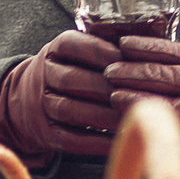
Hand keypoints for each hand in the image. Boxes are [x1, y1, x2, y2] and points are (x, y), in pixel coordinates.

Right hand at [0, 31, 124, 164]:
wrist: (31, 99)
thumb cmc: (73, 69)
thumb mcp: (81, 51)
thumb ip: (109, 43)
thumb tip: (148, 36)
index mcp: (54, 50)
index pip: (71, 45)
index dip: (99, 51)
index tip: (127, 58)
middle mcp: (43, 76)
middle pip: (70, 79)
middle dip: (104, 87)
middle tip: (134, 92)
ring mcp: (41, 106)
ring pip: (69, 110)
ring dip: (102, 116)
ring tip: (130, 118)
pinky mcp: (47, 134)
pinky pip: (71, 140)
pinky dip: (96, 142)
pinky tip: (120, 140)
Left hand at [104, 36, 179, 178]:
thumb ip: (179, 72)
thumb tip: (133, 57)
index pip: (178, 54)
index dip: (151, 47)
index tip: (125, 44)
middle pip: (173, 77)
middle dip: (138, 72)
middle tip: (111, 71)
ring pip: (176, 105)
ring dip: (142, 100)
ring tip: (115, 97)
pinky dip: (159, 133)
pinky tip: (136, 129)